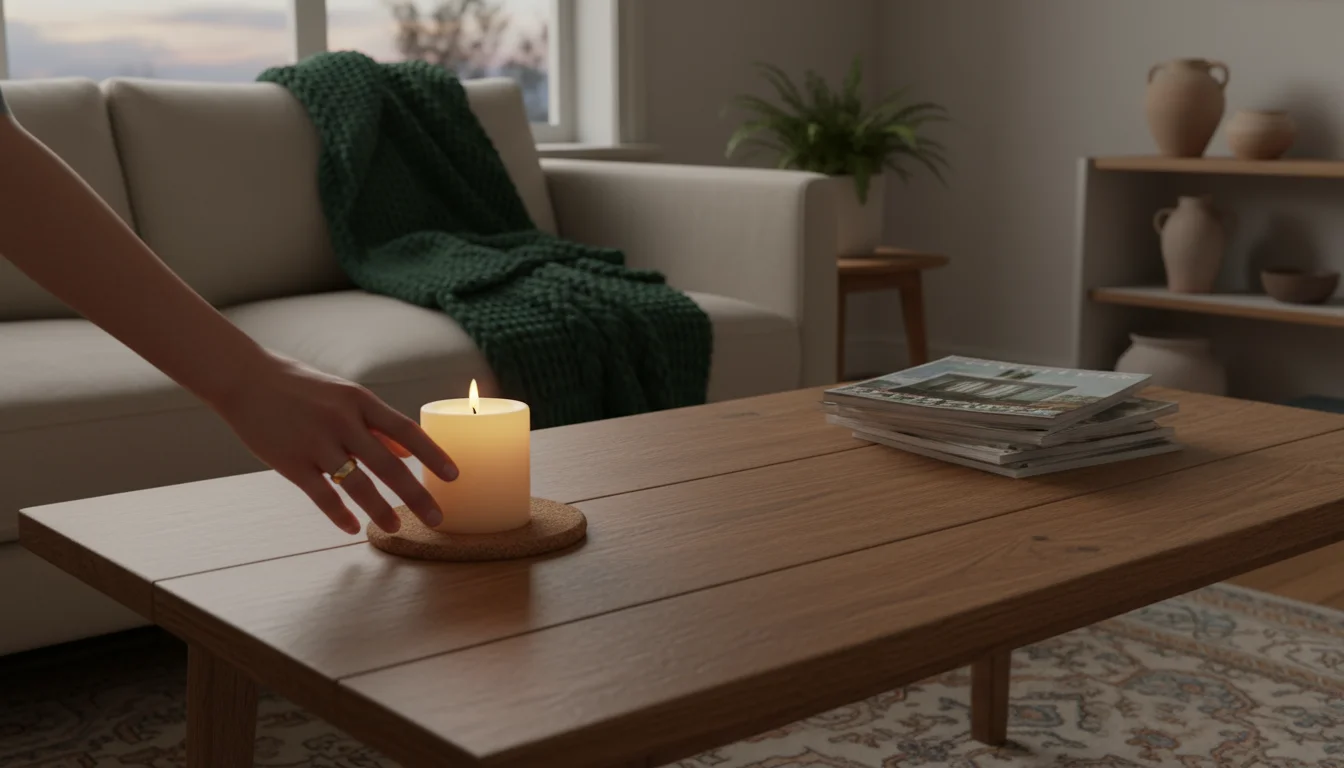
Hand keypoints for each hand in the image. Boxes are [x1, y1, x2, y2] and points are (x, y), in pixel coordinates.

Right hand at [209, 351, 457, 533]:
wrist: (245, 379)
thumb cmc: (301, 388)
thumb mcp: (344, 396)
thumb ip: (376, 425)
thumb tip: (409, 452)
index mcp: (360, 401)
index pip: (406, 429)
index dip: (432, 454)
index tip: (454, 476)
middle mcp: (342, 421)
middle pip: (388, 464)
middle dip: (416, 494)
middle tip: (437, 518)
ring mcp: (315, 442)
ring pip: (357, 483)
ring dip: (380, 509)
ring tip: (396, 528)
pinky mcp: (290, 461)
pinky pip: (321, 494)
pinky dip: (338, 514)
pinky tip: (351, 528)